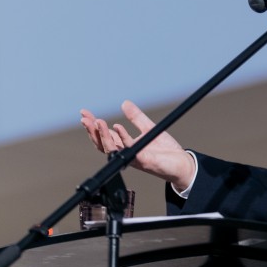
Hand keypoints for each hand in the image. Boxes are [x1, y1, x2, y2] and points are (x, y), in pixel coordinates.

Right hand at [80, 100, 195, 190]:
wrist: (182, 163)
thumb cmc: (165, 150)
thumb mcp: (149, 129)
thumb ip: (136, 117)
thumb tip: (125, 103)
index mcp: (126, 146)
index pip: (105, 135)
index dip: (94, 125)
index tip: (84, 113)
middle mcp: (126, 153)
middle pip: (103, 143)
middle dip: (92, 131)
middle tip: (84, 118)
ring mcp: (133, 158)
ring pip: (112, 148)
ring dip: (103, 135)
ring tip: (97, 121)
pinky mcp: (144, 161)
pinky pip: (130, 150)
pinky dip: (122, 138)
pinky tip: (117, 127)